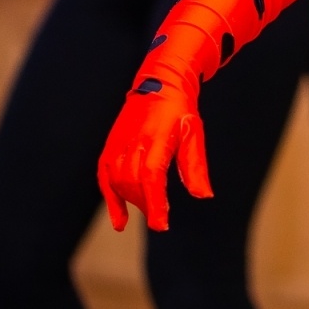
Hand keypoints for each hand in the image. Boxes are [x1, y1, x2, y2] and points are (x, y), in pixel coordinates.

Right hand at [97, 69, 212, 231]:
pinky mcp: (110, 146)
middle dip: (146, 205)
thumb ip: (195, 166)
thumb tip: (203, 195)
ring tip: (148, 209)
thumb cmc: (180, 111)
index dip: (154, 203)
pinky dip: (110, 199)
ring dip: (132, 202)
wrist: (159, 83)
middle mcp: (134, 141)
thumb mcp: (194, 134)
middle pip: (134, 183)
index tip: (161, 225)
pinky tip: (119, 221)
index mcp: (157, 137)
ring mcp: (118, 143)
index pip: (151, 176)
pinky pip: (104, 176)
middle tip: (159, 218)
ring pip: (119, 182)